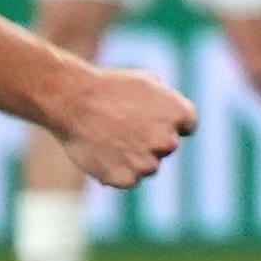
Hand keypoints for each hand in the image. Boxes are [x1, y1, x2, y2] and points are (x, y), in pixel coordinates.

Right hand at [48, 60, 195, 190]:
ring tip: (110, 139)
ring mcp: (148, 163)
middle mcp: (169, 142)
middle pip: (166, 147)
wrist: (74, 102)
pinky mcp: (126, 179)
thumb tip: (173, 115)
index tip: (149, 117)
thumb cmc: (109, 87)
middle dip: (150, 140)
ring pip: (148, 166)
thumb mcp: (148, 81)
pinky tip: (101, 153)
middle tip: (124, 128)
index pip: (186, 127)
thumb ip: (167, 100)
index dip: (167, 122)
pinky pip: (128, 179)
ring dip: (135, 158)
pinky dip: (117, 171)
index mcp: (181, 115)